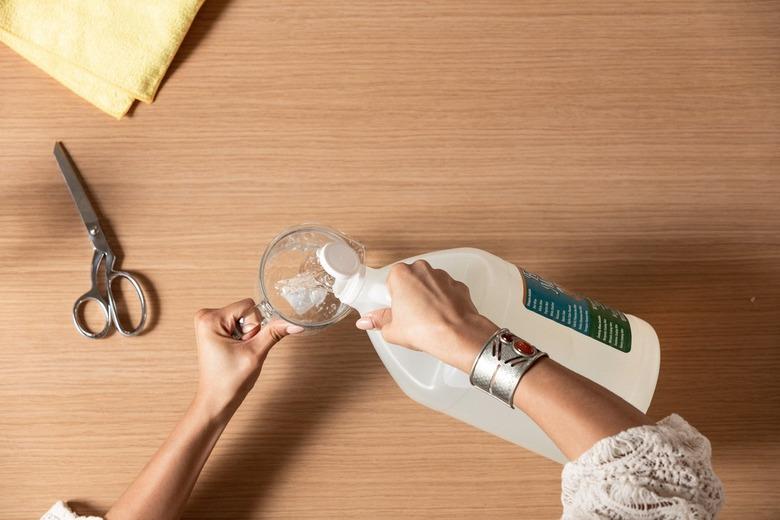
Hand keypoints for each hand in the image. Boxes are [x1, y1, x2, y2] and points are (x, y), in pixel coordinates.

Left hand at [193, 298, 302, 416]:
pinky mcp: (213, 329)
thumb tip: (295, 324)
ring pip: (244, 318)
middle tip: (241, 351)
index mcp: (210, 319)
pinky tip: (235, 352)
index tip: (244, 345)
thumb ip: (275, 333)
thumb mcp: (256, 354)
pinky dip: (242, 337)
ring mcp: (208, 322)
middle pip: (246, 311)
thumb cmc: (229, 382)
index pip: (249, 306)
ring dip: (247, 336)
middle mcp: (206, 316)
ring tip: (237, 353)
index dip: (255, 327)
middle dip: (251, 331)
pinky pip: (238, 324)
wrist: (216, 401)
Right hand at [355, 261, 497, 371]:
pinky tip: (441, 317)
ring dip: (427, 297)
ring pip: (430, 284)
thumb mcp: (392, 330)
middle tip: (409, 316)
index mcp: (401, 274)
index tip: (394, 309)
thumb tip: (368, 321)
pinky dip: (444, 302)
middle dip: (410, 295)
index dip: (392, 297)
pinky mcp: (458, 285)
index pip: (390, 281)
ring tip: (426, 319)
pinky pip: (447, 292)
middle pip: (410, 280)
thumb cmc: (426, 329)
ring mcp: (443, 276)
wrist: (457, 335)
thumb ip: (378, 321)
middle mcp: (422, 270)